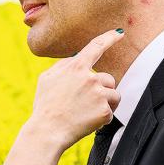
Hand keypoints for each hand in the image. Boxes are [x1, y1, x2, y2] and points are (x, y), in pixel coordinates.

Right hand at [28, 29, 123, 149]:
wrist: (47, 131)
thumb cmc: (45, 106)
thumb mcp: (47, 79)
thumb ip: (63, 65)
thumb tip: (77, 58)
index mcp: (75, 67)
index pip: (96, 47)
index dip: (109, 38)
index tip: (119, 33)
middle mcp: (90, 78)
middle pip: (108, 79)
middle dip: (101, 89)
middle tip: (84, 103)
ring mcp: (98, 94)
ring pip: (113, 95)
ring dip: (105, 103)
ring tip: (87, 112)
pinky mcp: (104, 111)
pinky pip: (110, 112)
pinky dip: (102, 118)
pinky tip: (87, 121)